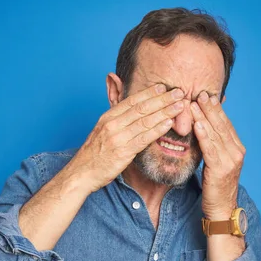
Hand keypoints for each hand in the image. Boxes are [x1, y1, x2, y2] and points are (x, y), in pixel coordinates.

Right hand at [69, 84, 185, 192]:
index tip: (164, 87)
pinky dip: (157, 130)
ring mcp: (117, 137)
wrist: (81, 173)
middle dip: (162, 99)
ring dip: (165, 112)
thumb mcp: (102, 131)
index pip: (132, 101)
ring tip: (179, 106)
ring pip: (145, 121)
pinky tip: (168, 124)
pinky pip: (143, 139)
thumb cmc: (94, 154)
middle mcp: (112, 124)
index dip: (149, 93)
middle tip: (179, 92)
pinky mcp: (122, 152)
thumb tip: (131, 112)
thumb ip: (117, 120)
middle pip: (141, 108)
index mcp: (108, 117)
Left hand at [190, 91, 245, 219]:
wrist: (221, 209)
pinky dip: (203, 134)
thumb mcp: (215, 163)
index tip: (207, 95)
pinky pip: (210, 148)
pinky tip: (197, 123)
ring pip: (216, 134)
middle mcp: (237, 152)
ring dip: (204, 117)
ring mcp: (231, 160)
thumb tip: (203, 129)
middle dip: (210, 108)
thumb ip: (212, 146)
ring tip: (195, 103)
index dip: (216, 109)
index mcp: (237, 148)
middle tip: (200, 92)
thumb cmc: (215, 187)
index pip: (226, 124)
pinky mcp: (221, 169)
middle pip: (222, 125)